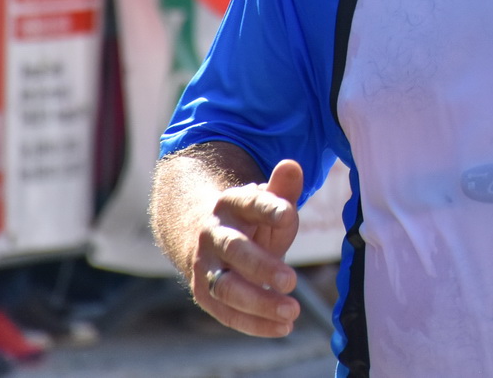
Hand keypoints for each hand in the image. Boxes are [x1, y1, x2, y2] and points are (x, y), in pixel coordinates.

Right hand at [191, 160, 302, 337]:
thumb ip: (282, 189)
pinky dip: (253, 323)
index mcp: (231, 203)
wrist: (199, 235)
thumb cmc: (248, 219)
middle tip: (292, 281)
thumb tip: (292, 165)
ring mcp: (205, 266)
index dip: (268, 207)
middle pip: (235, 250)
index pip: (250, 202)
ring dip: (258, 302)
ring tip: (292, 311)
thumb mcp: (265, 202)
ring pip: (227, 287)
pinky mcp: (204, 293)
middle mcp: (214, 233)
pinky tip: (282, 328)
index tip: (288, 214)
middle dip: (261, 266)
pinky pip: (226, 312)